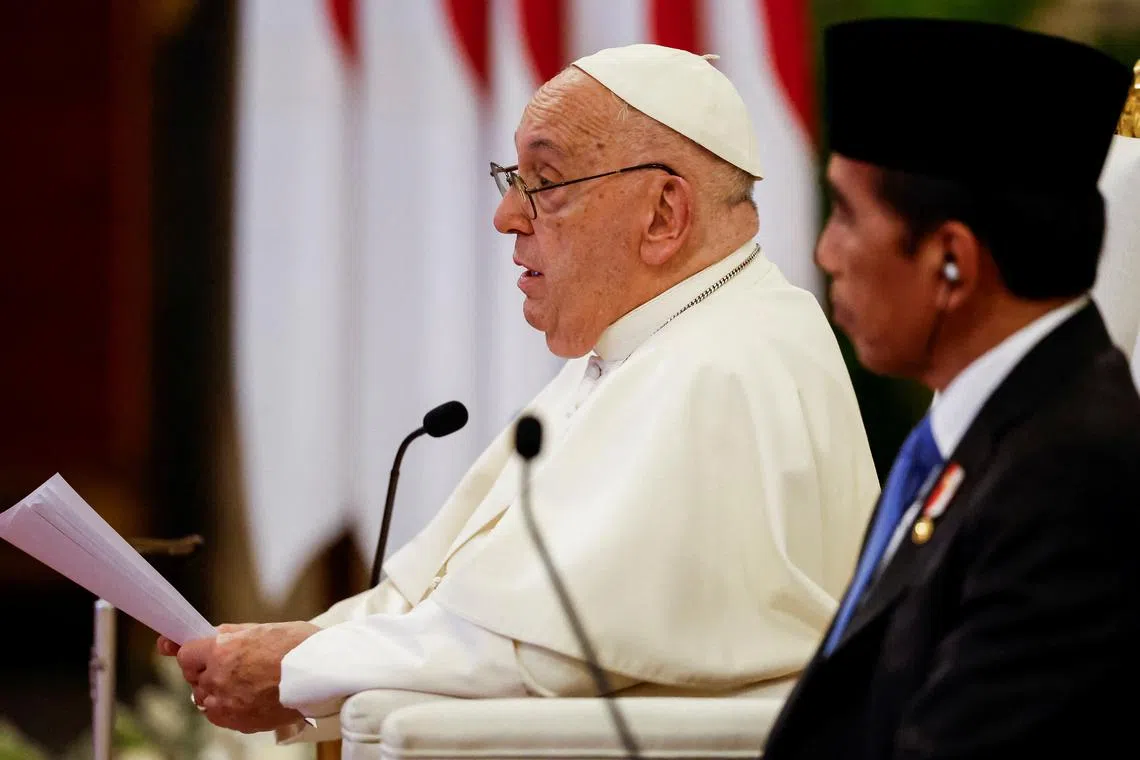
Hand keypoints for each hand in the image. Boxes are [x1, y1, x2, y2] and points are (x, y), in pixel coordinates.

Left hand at [175, 621, 320, 732]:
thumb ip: (227, 634)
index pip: (185, 653)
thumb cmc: (298, 647)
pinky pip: (218, 715)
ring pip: (204, 697)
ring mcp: (227, 703)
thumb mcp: (261, 628)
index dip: (192, 651)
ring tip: (245, 680)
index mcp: (222, 650)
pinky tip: (247, 695)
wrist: (323, 674)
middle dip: (207, 669)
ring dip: (216, 689)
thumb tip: (202, 634)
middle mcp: (218, 678)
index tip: (190, 650)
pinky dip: (226, 706)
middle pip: (194, 676)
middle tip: (233, 663)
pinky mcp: (238, 722)